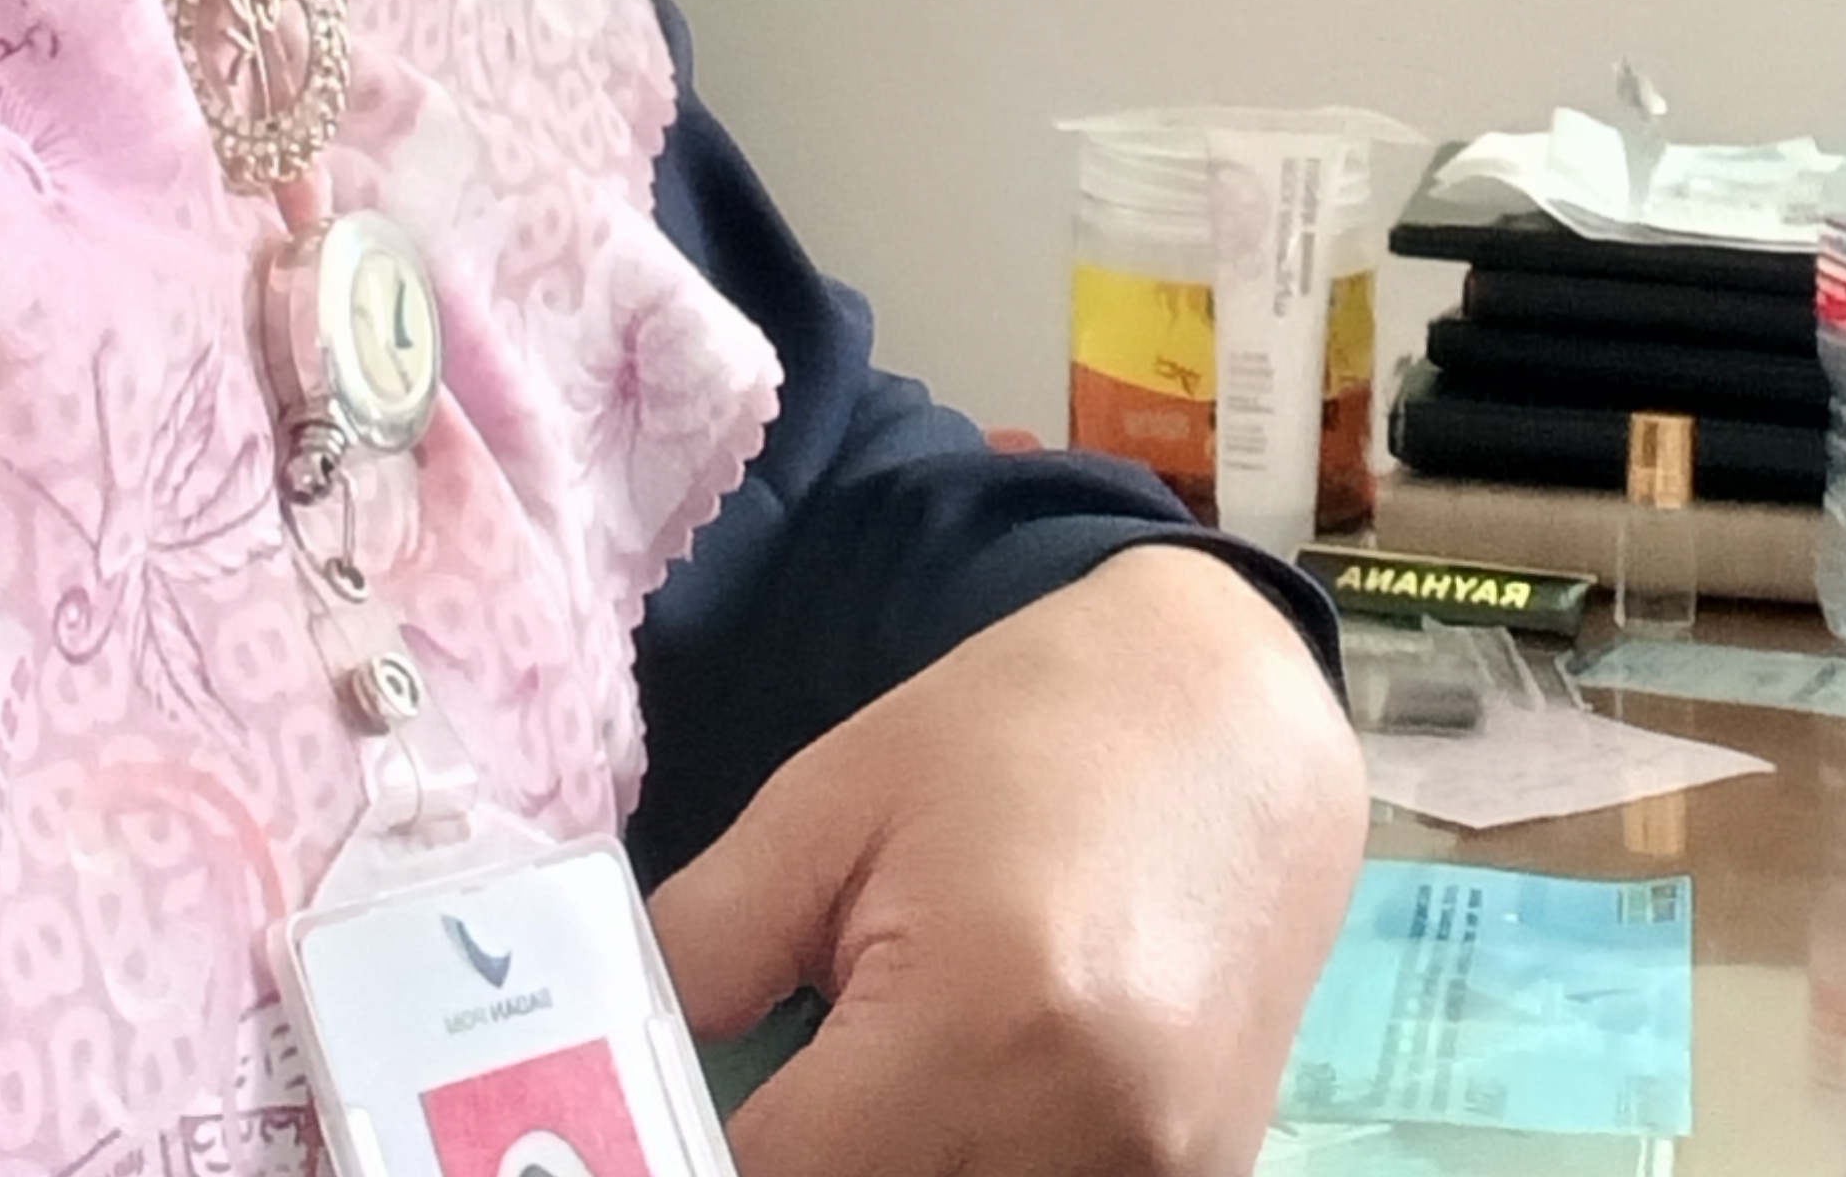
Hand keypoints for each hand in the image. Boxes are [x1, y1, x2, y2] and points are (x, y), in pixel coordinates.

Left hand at [648, 545, 1365, 1173]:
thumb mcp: (826, 805)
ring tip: (878, 1085)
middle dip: (797, 1158)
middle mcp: (1087, 1127)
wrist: (1243, 714)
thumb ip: (698, 953)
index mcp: (982, 1018)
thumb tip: (602, 1086)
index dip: (692, 1155)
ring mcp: (1164, 1173)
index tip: (667, 1116)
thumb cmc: (1023, 730)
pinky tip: (965, 1104)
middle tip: (774, 1096)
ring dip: (897, 1164)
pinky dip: (982, 1168)